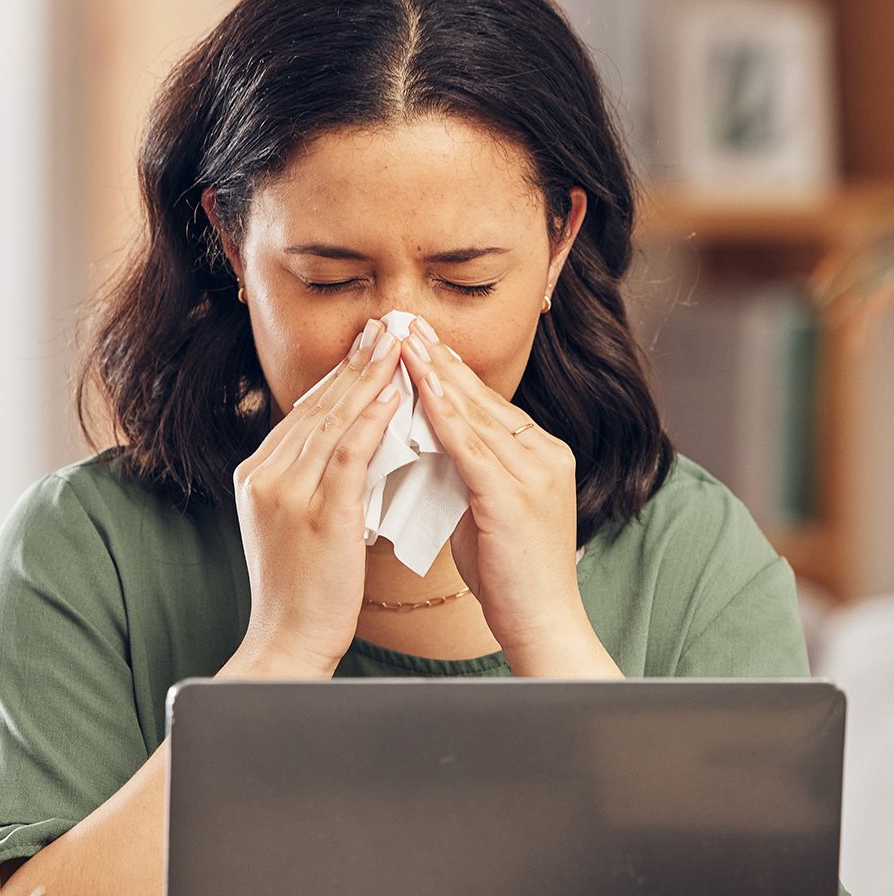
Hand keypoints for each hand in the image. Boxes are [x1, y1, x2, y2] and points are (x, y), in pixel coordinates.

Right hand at [232, 320, 401, 675]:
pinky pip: (347, 453)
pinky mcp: (317, 513)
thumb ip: (310, 479)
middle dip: (354, 362)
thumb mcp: (293, 522)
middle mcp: (265, 475)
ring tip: (395, 343)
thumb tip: (347, 443)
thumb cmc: (300, 587)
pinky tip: (393, 393)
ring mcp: (287, 492)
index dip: (339, 375)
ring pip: (332, 420)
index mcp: (258, 474)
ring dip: (368, 377)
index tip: (366, 346)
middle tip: (385, 326)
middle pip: (317, 405)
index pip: (304, 412)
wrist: (287, 641)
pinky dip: (371, 419)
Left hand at [399, 317, 586, 666]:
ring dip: (434, 373)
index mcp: (542, 456)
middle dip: (439, 358)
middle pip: (482, 397)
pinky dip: (441, 410)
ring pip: (475, 412)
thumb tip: (431, 441)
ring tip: (403, 339)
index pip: (488, 403)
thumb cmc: (511, 575)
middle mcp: (545, 455)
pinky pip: (470, 443)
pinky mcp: (515, 495)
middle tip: (404, 322)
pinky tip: (418, 384)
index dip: (450, 371)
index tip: (418, 342)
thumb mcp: (489, 509)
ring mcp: (535, 472)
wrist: (544, 625)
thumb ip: (469, 471)